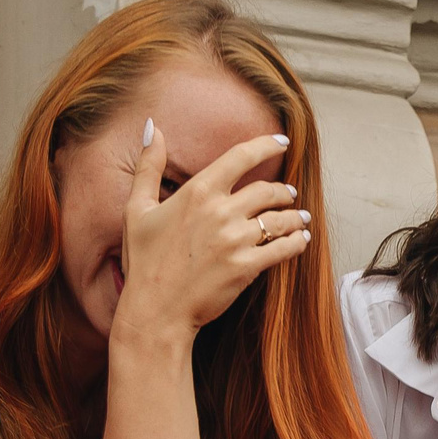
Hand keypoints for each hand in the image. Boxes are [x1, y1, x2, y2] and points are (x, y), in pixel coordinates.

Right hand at [116, 127, 309, 336]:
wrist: (154, 310)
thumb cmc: (144, 261)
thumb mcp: (136, 209)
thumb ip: (148, 166)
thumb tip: (152, 128)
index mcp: (197, 192)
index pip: (241, 156)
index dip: (267, 145)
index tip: (282, 142)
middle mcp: (220, 211)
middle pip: (268, 190)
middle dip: (284, 191)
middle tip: (289, 194)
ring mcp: (235, 240)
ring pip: (280, 219)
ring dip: (294, 217)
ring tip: (300, 218)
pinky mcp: (246, 267)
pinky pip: (283, 248)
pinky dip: (297, 242)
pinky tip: (301, 240)